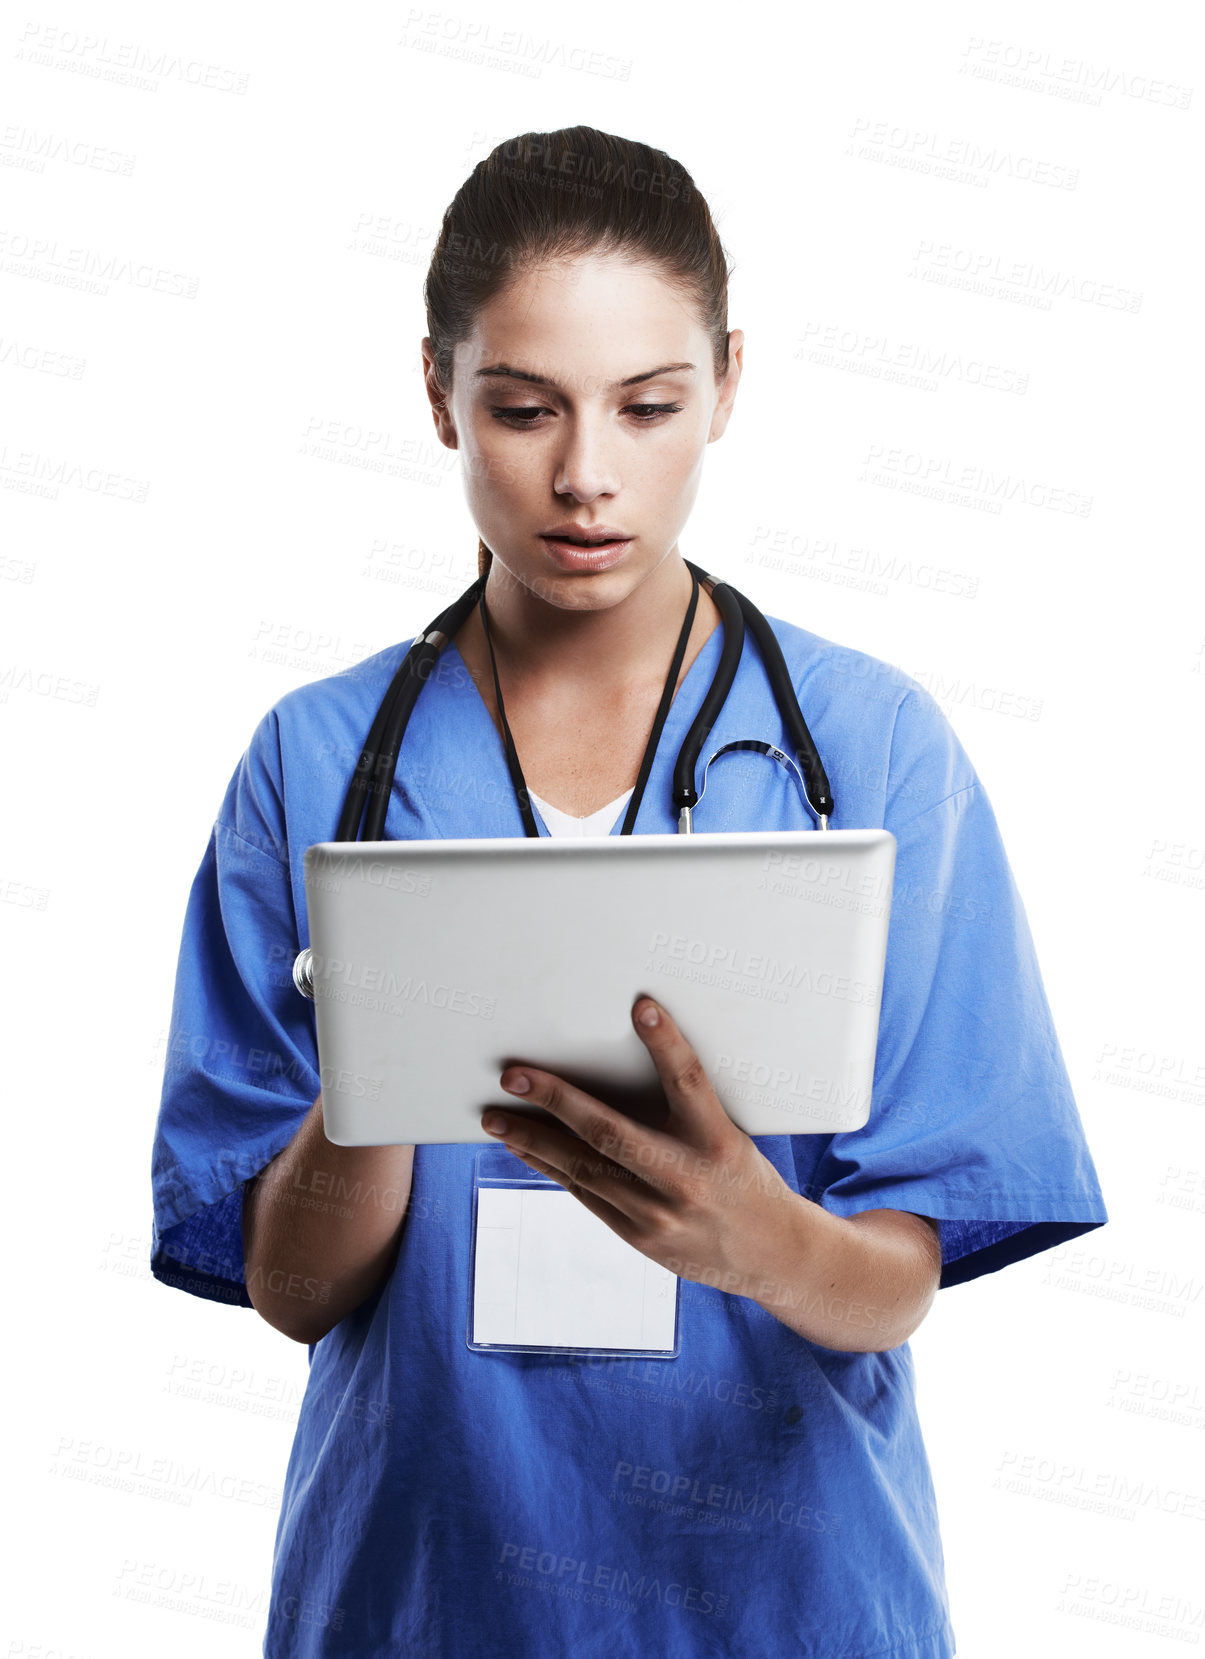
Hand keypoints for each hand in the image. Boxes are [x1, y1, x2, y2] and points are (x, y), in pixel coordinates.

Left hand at [478, 994, 802, 1297]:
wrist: (769, 1254)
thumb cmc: (744, 1179)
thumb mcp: (730, 1136)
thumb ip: (685, 1109)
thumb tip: (620, 1065)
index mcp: (719, 1141)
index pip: (689, 1081)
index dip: (666, 1042)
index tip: (641, 1005)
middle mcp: (686, 1178)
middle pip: (610, 1131)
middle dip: (555, 1100)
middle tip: (515, 1075)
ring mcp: (658, 1214)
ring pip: (582, 1167)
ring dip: (532, 1138)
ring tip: (496, 1116)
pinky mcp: (639, 1237)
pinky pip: (584, 1193)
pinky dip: (548, 1166)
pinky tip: (524, 1147)